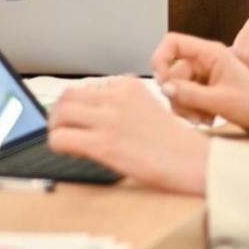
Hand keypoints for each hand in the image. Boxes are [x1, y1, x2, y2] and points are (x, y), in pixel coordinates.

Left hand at [48, 77, 207, 194]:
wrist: (194, 162)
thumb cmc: (173, 142)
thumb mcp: (146, 107)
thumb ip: (119, 104)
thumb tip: (89, 113)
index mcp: (127, 85)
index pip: (85, 87)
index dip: (76, 105)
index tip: (77, 119)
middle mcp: (115, 97)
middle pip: (67, 96)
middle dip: (58, 113)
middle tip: (60, 127)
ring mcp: (109, 120)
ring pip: (60, 114)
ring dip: (55, 127)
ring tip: (60, 139)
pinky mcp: (103, 144)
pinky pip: (62, 138)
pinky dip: (56, 144)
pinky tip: (67, 151)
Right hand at [151, 32, 248, 135]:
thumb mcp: (221, 101)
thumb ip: (190, 94)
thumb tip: (164, 88)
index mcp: (210, 53)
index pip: (173, 43)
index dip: (160, 58)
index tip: (161, 81)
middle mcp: (204, 61)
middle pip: (171, 72)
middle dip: (177, 96)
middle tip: (192, 114)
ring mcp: (203, 76)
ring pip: (175, 88)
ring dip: (184, 106)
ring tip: (203, 119)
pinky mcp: (203, 90)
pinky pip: (184, 98)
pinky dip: (190, 111)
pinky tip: (206, 119)